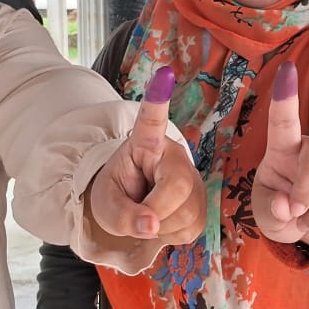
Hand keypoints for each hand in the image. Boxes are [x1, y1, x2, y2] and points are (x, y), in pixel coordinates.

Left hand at [86, 66, 206, 245]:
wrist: (132, 205)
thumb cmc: (118, 193)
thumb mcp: (105, 204)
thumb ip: (121, 215)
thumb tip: (151, 227)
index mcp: (146, 144)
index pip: (152, 121)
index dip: (159, 99)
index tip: (164, 72)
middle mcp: (175, 157)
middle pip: (177, 187)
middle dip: (153, 211)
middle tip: (136, 217)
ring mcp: (193, 180)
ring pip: (185, 214)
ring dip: (160, 227)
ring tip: (147, 212)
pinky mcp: (203, 205)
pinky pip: (191, 230)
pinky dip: (171, 235)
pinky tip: (163, 222)